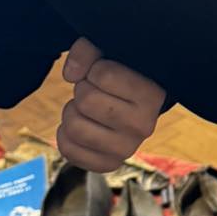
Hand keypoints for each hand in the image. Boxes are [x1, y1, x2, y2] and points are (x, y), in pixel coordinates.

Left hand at [56, 37, 165, 171]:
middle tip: (93, 90)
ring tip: (86, 108)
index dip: (94, 68)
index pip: (102, 74)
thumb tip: (70, 74)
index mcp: (151, 95)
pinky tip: (81, 125)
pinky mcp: (108, 164)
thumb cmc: (124, 75)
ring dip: (72, 111)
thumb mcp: (112, 54)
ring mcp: (127, 149)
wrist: (138, 106)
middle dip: (82, 89)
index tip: (104, 72)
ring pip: (73, 126)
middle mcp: (144, 126)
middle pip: (85, 100)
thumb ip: (89, 50)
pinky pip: (68, 150)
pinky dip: (65, 135)